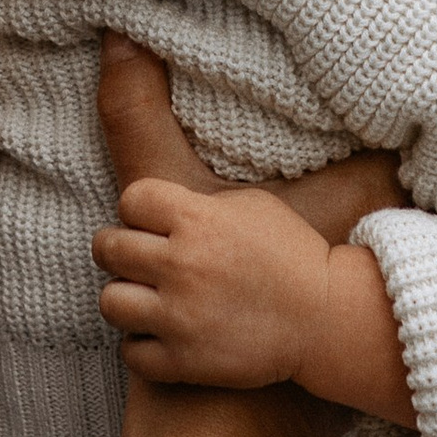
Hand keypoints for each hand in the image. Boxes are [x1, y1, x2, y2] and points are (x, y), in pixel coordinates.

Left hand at [92, 34, 414, 426]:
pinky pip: (131, 350)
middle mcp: (182, 265)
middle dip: (127, 249)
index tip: (161, 219)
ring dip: (130, 297)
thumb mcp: (253, 200)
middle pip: (108, 246)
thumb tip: (140, 74)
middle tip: (153, 257)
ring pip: (110, 300)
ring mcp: (179, 317)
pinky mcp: (182, 363)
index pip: (131, 200)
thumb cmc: (292, 255)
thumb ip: (200, 185)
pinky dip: (147, 345)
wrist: (328, 326)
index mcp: (199, 218)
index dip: (144, 210)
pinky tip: (172, 333)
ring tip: (157, 296)